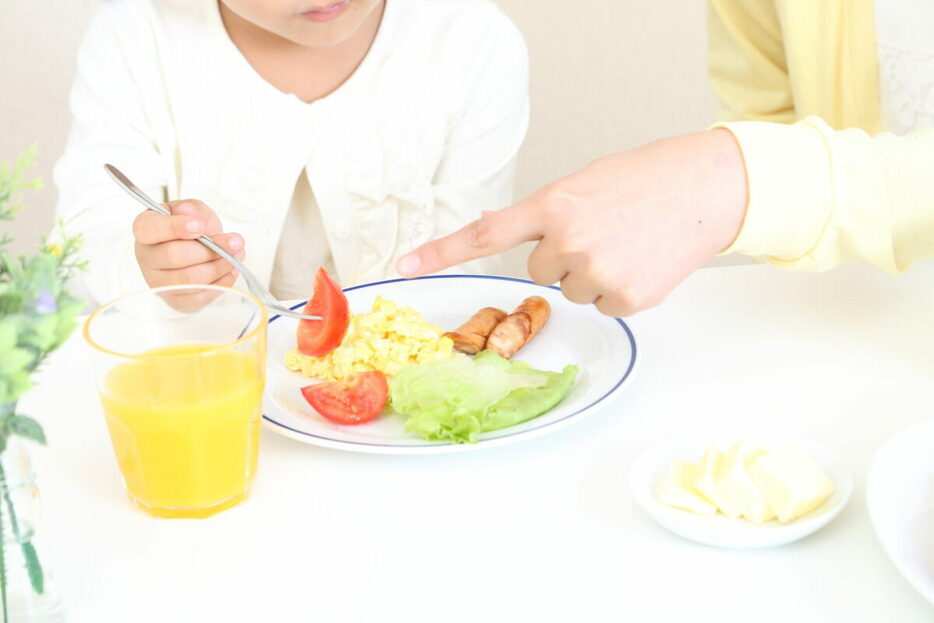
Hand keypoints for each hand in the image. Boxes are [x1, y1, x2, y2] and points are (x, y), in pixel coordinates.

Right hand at [133, 199, 244, 289]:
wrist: (201, 248)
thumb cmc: (193, 228)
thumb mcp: (195, 210)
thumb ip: (192, 209)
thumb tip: (186, 212)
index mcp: (145, 229)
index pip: (149, 229)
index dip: (175, 228)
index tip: (200, 226)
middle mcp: (146, 257)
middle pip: (174, 256)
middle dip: (210, 250)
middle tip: (233, 242)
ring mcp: (158, 281)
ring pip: (188, 279)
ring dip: (218, 267)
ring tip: (235, 256)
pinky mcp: (175, 300)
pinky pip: (198, 297)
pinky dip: (220, 284)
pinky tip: (230, 271)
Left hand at [396, 130, 747, 315]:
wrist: (707, 188)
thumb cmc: (646, 180)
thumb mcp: (585, 183)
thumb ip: (544, 211)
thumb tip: (500, 226)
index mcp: (553, 204)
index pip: (486, 234)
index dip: (442, 251)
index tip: (404, 267)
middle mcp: (568, 240)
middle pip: (538, 272)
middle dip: (562, 257)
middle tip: (602, 233)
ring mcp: (597, 271)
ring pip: (571, 291)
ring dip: (592, 274)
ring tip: (628, 244)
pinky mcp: (626, 297)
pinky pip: (603, 305)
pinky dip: (620, 291)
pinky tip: (642, 262)